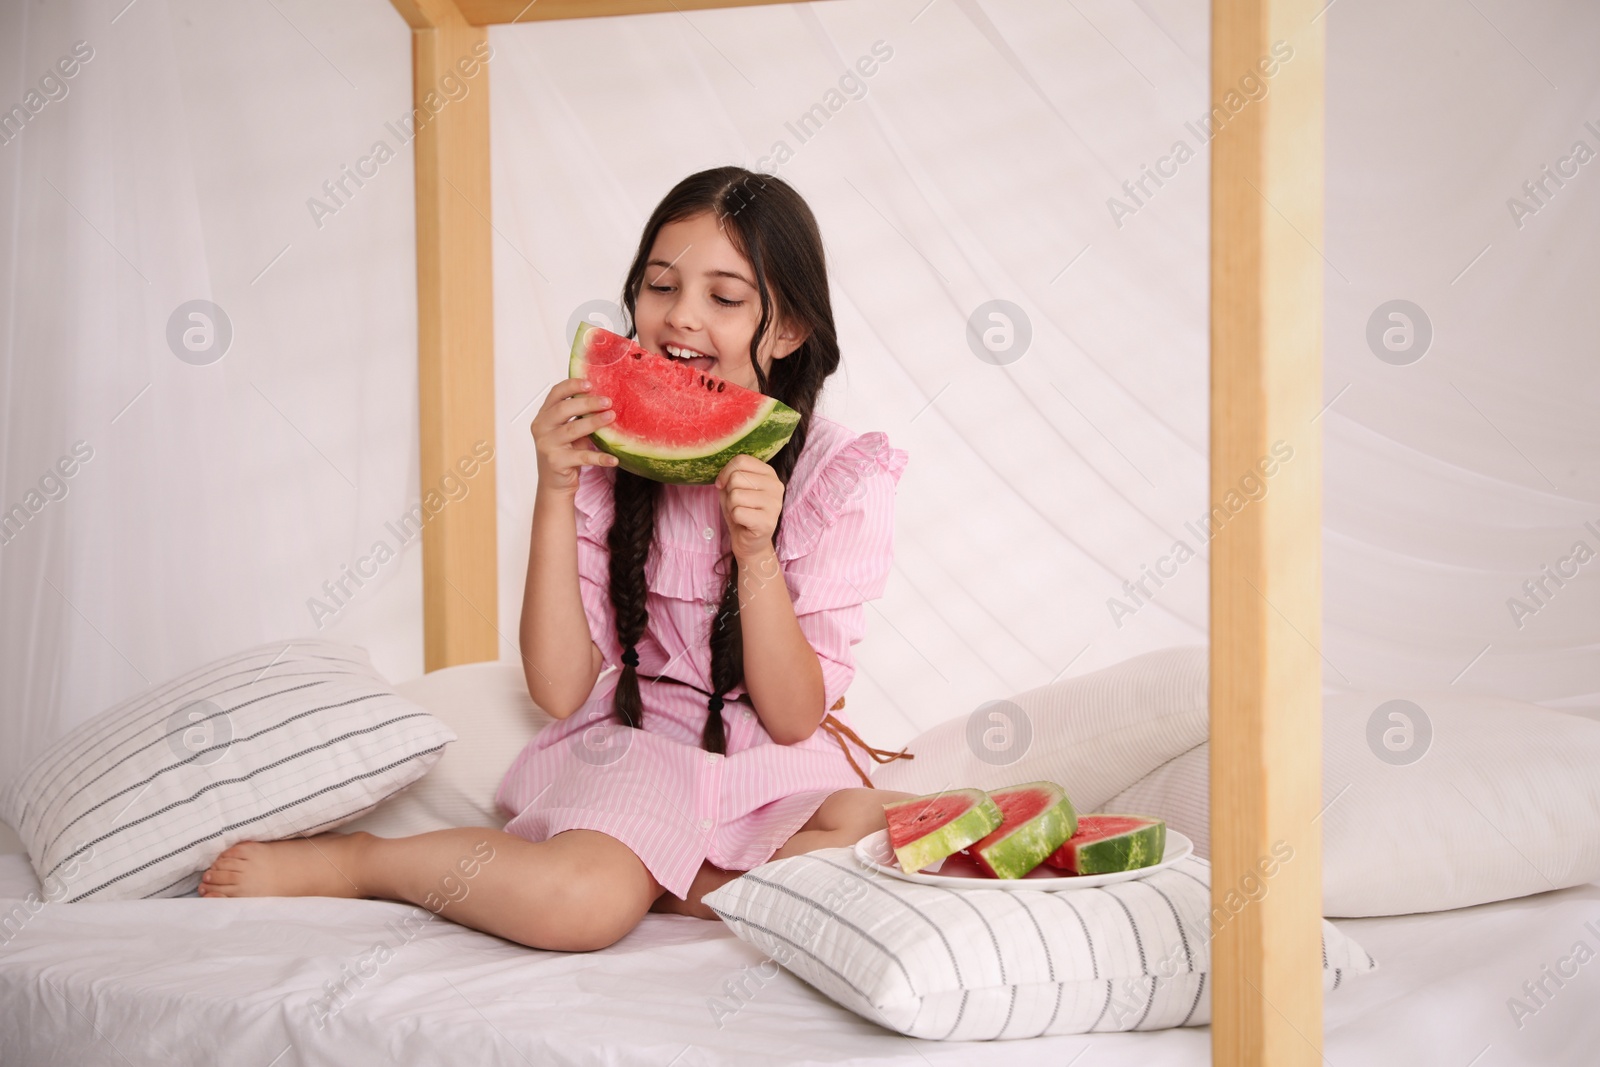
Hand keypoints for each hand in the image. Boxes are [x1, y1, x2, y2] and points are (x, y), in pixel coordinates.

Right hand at [529, 377, 618, 493]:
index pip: (555, 394)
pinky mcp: (557, 462)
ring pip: (573, 429)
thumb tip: (604, 400)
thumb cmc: (564, 452)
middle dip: (587, 403)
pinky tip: (613, 459)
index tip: (590, 383)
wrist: (554, 483)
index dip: (572, 386)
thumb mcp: (567, 431)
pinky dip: (600, 457)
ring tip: (611, 417)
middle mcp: (542, 428)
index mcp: (544, 416)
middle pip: (564, 409)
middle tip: (607, 401)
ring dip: (594, 422)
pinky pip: (582, 457)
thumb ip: (577, 416)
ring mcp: (547, 445)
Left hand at [715, 455, 783, 561]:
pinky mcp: (768, 522)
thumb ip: (731, 475)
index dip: (725, 472)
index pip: (741, 460)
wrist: (750, 542)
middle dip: (729, 493)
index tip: (723, 484)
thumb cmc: (742, 512)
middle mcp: (776, 486)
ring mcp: (775, 504)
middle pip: (737, 478)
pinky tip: (744, 522)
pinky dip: (734, 518)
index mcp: (769, 473)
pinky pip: (738, 512)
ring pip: (736, 495)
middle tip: (737, 504)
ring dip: (731, 506)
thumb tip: (722, 478)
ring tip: (741, 513)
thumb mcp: (735, 488)